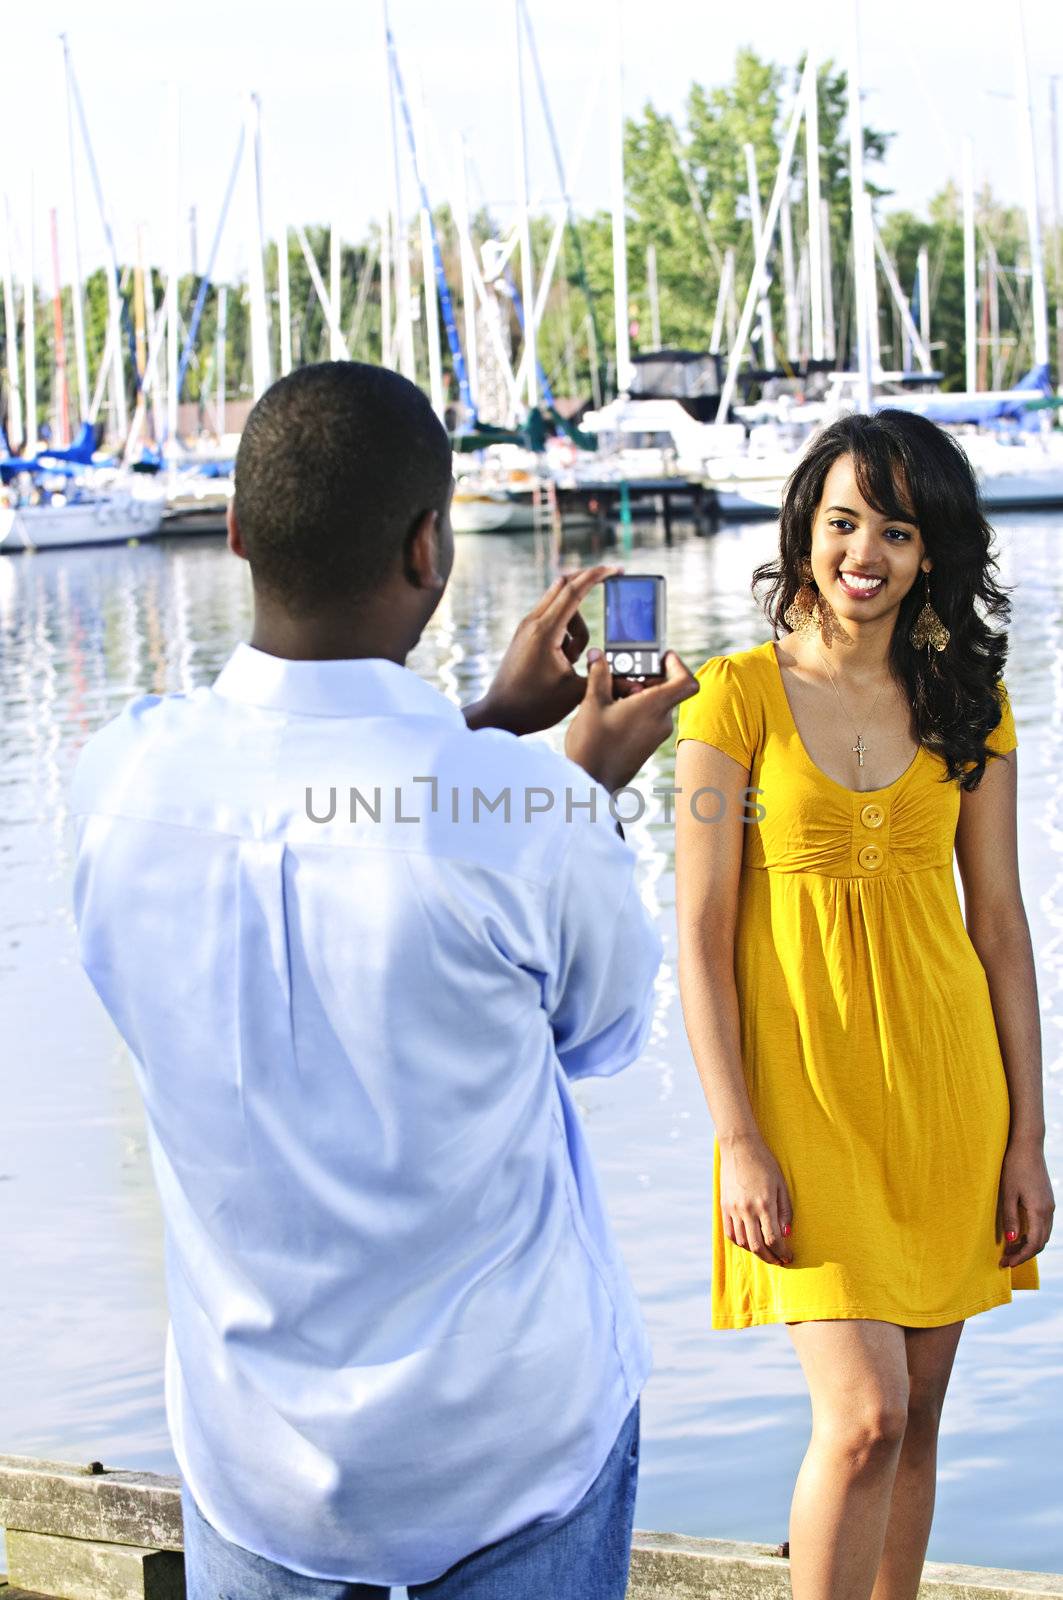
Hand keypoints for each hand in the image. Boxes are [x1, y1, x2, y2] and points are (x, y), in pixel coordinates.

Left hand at [463, 566, 620, 735]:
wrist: (500, 715)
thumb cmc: (534, 706)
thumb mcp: (575, 693)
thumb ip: (605, 678)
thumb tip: (638, 685)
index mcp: (545, 631)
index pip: (574, 590)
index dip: (598, 576)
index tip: (617, 570)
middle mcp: (532, 623)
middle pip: (565, 586)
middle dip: (589, 586)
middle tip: (611, 583)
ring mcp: (526, 627)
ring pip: (560, 605)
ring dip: (577, 624)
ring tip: (573, 660)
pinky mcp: (524, 634)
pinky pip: (552, 618)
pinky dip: (566, 630)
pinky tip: (565, 659)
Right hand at [563, 647, 697, 793]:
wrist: (590, 783)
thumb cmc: (592, 744)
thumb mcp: (592, 703)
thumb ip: (599, 675)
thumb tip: (598, 655)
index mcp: (654, 707)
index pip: (686, 682)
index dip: (678, 665)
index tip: (661, 657)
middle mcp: (661, 721)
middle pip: (665, 689)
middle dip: (645, 676)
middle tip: (619, 672)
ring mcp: (655, 736)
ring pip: (655, 704)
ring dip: (636, 692)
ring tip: (609, 693)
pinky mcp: (646, 745)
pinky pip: (648, 718)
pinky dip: (634, 708)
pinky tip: (609, 710)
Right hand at [719, 1132, 793, 1266]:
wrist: (739, 1147)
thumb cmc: (764, 1164)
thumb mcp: (781, 1185)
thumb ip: (785, 1211)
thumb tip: (787, 1234)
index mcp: (764, 1204)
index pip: (774, 1239)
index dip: (783, 1253)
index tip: (789, 1257)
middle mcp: (747, 1209)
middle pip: (758, 1246)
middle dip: (771, 1258)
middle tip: (780, 1261)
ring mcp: (733, 1209)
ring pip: (743, 1242)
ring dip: (756, 1252)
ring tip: (766, 1252)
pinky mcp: (724, 1206)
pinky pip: (730, 1233)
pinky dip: (740, 1243)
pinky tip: (749, 1242)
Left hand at [998, 1136, 1054, 1267]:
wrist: (1027, 1146)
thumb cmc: (1014, 1167)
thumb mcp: (1007, 1193)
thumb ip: (1010, 1218)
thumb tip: (1010, 1241)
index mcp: (1039, 1211)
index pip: (1033, 1244)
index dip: (1020, 1257)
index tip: (1005, 1264)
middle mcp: (1048, 1211)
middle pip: (1040, 1243)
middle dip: (1023, 1254)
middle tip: (1005, 1260)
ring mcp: (1050, 1205)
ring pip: (1043, 1235)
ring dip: (1028, 1245)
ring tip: (1009, 1250)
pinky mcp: (1047, 1200)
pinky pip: (1043, 1225)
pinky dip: (1032, 1234)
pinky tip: (1017, 1234)